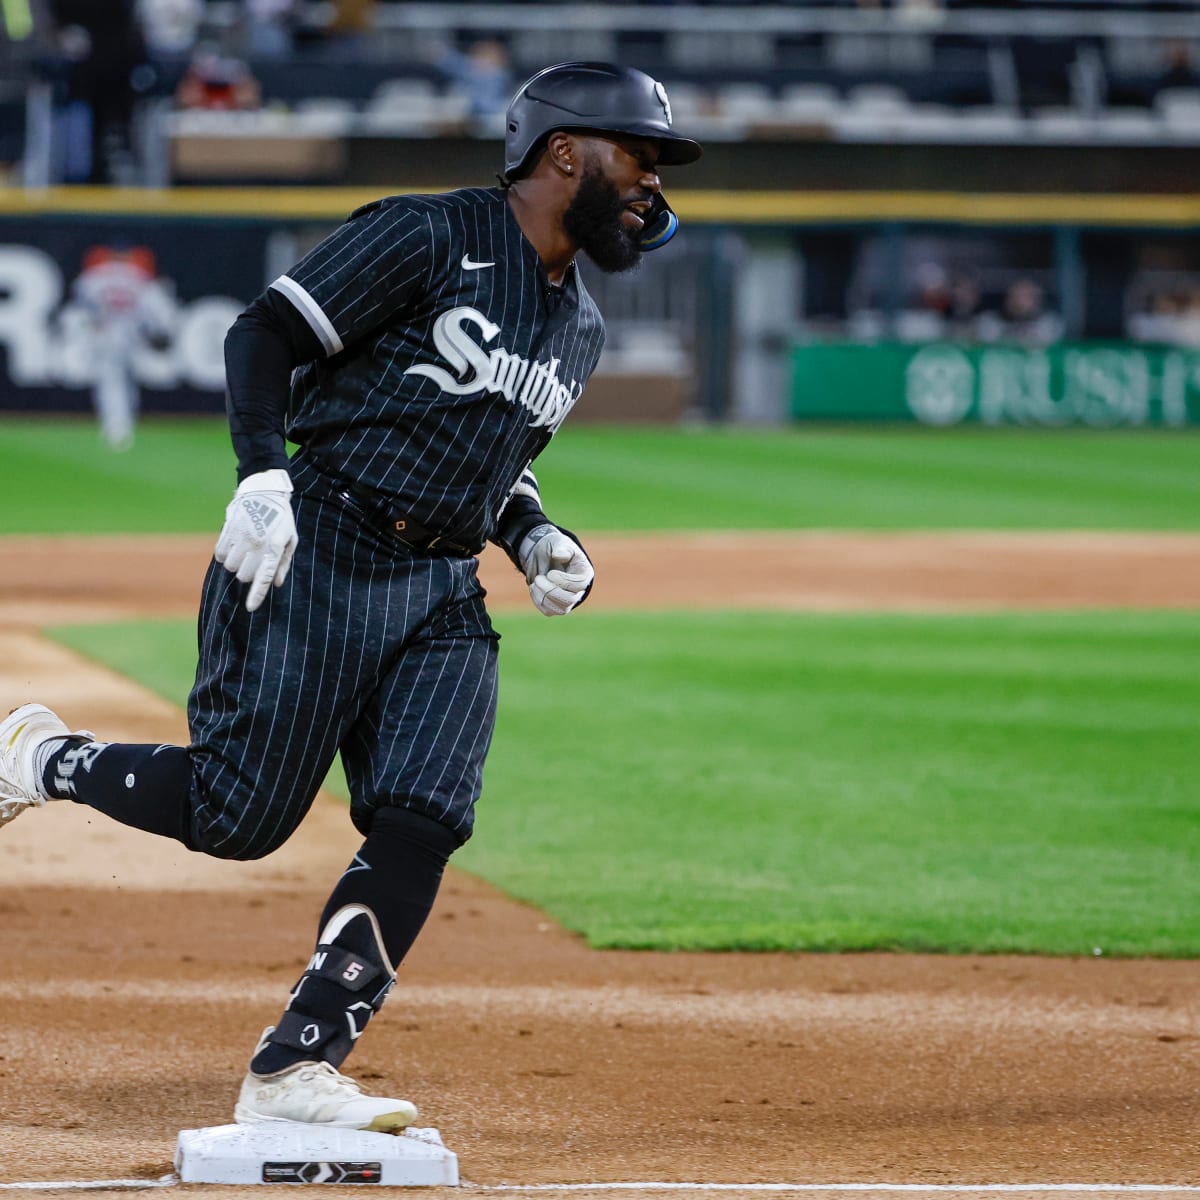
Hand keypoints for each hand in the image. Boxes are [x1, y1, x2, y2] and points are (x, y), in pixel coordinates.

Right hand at [214, 468, 297, 611]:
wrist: (263, 490)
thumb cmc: (280, 518)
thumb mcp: (290, 539)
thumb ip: (283, 563)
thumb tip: (276, 583)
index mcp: (274, 547)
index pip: (264, 577)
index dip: (256, 595)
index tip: (250, 608)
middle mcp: (257, 544)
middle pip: (244, 576)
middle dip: (248, 574)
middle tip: (253, 562)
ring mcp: (241, 537)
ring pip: (230, 566)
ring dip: (236, 564)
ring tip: (244, 552)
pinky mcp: (228, 530)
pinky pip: (220, 554)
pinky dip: (225, 555)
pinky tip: (233, 546)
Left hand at [517, 523, 593, 616]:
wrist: (546, 557)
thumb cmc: (556, 548)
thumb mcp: (559, 542)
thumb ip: (562, 547)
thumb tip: (559, 555)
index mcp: (584, 573)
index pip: (579, 585)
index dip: (564, 581)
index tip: (550, 573)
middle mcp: (579, 590)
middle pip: (569, 600)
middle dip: (550, 591)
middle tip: (538, 578)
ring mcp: (568, 600)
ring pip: (559, 609)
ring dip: (542, 596)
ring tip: (535, 582)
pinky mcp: (556, 606)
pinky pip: (548, 610)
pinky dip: (538, 600)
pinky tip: (534, 587)